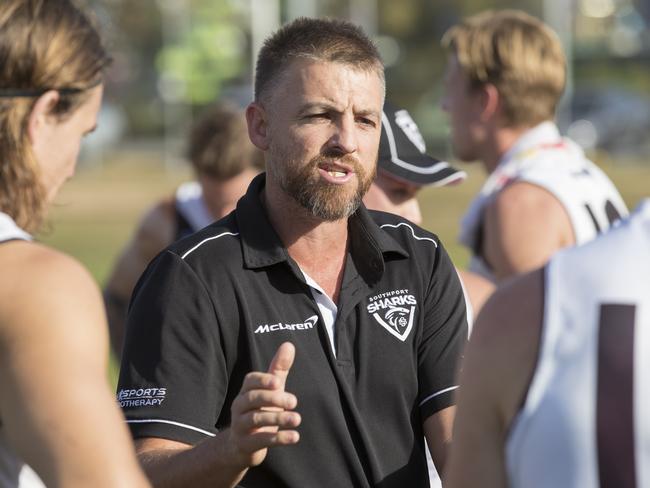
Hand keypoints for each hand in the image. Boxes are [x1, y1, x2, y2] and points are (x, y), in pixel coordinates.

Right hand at [227, 342, 300, 467]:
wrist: (242, 445)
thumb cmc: (260, 410)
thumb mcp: (271, 390)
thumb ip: (279, 369)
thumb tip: (289, 344)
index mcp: (246, 391)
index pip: (250, 381)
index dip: (263, 381)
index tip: (278, 382)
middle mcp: (239, 406)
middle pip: (253, 399)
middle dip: (274, 399)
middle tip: (294, 401)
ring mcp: (240, 426)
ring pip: (256, 419)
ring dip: (278, 418)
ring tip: (297, 419)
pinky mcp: (246, 444)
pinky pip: (261, 440)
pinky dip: (278, 438)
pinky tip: (295, 436)